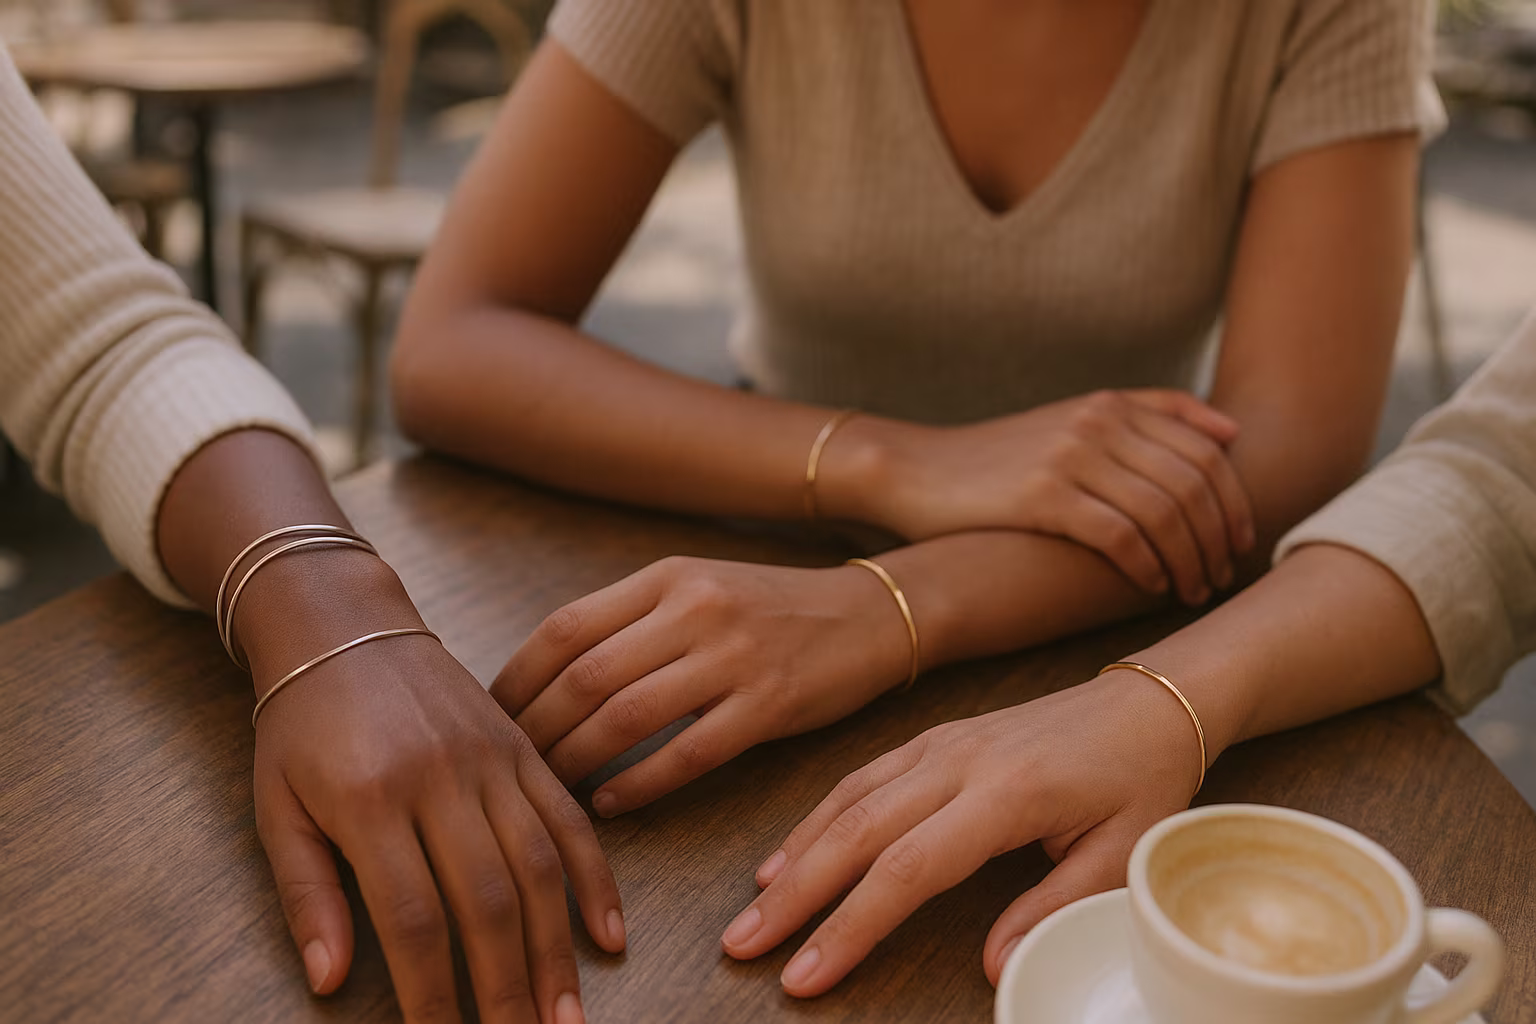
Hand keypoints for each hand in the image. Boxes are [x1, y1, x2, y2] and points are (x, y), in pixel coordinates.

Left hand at [247, 563, 623, 1023]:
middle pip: (487, 900)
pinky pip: (570, 817)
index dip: (431, 994)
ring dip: (557, 950)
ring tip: (566, 1017)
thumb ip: (307, 895)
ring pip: (539, 865)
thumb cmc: (302, 727)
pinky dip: (596, 878)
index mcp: (370, 799)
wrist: (347, 626)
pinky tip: (609, 935)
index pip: (411, 918)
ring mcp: (491, 759)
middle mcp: (441, 778)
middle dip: (508, 988)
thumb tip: (329, 983)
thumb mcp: (278, 809)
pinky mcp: (522, 747)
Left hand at [492, 556, 914, 815]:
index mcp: (666, 578)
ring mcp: (734, 656)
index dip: (515, 680)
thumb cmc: (769, 609)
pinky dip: (640, 784)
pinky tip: (611, 805)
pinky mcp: (770, 704)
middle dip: (534, 729)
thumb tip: (546, 676)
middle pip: (585, 676)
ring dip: (576, 761)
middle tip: (507, 769)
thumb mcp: (696, 589)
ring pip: (627, 716)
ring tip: (550, 791)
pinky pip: (688, 754)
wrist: (868, 614)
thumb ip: (629, 621)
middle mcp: (694, 609)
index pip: (564, 629)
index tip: (488, 719)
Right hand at [718, 673, 1205, 996]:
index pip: (909, 866)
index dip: (852, 924)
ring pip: (848, 800)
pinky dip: (815, 818)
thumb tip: (989, 967)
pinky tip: (787, 856)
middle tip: (744, 947)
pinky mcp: (931, 737)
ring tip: (752, 910)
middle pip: (858, 831)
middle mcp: (958, 761)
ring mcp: (938, 743)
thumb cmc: (1140, 778)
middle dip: (796, 896)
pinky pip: (860, 778)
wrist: (1147, 702)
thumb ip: (1053, 909)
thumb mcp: (1123, 853)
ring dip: (794, 856)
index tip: (807, 974)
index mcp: (1006, 793)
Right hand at [823, 390, 1254, 603]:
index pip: (1205, 448)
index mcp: (1111, 404)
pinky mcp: (1044, 496)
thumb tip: (1228, 431)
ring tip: (1190, 590)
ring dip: (1188, 559)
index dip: (1235, 499)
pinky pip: (1120, 535)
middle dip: (1218, 536)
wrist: (916, 471)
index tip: (1241, 541)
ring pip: (1164, 511)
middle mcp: (1098, 423)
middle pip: (1193, 482)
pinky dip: (1146, 566)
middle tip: (1221, 576)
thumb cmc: (998, 461)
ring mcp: (1071, 456)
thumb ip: (1143, 419)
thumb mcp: (1072, 423)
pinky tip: (1149, 586)